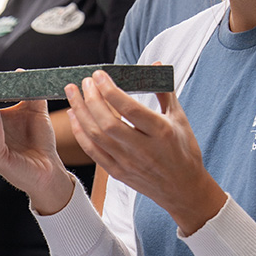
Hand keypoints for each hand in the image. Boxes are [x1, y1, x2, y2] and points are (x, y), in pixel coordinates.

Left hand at [65, 69, 225, 234]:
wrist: (182, 189)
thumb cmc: (183, 151)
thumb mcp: (179, 119)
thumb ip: (164, 91)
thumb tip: (156, 65)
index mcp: (161, 132)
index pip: (130, 109)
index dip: (111, 91)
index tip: (99, 75)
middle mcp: (143, 149)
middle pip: (108, 123)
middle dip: (91, 99)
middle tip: (85, 81)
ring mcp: (128, 163)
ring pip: (96, 136)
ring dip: (80, 112)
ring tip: (72, 93)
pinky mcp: (117, 173)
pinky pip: (93, 152)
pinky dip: (80, 132)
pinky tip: (74, 115)